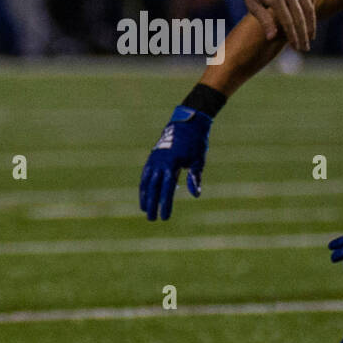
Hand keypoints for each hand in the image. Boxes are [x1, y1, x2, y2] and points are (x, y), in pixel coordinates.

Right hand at [139, 105, 211, 220]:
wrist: (187, 123)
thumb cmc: (196, 143)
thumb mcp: (198, 160)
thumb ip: (195, 177)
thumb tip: (195, 195)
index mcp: (172, 163)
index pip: (167, 189)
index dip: (165, 204)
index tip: (164, 217)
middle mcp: (160, 162)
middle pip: (153, 188)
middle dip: (152, 204)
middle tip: (152, 219)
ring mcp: (154, 159)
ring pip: (146, 181)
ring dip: (144, 196)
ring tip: (144, 209)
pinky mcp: (152, 156)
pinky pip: (146, 174)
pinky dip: (144, 185)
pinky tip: (144, 194)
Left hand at [239, 0, 315, 51]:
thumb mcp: (252, 4)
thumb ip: (264, 20)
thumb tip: (272, 38)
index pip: (288, 21)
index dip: (293, 36)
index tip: (296, 48)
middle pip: (301, 17)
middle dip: (304, 35)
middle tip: (305, 49)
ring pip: (309, 7)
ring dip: (311, 24)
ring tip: (310, 38)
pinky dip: (312, 9)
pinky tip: (311, 20)